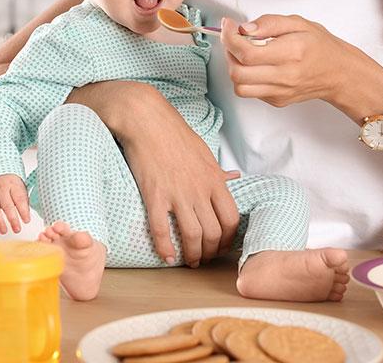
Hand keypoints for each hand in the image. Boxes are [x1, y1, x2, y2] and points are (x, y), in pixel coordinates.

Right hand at [0, 174, 30, 233]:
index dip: (23, 211)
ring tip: (4, 231)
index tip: (27, 221)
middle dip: (12, 219)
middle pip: (7, 205)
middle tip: (17, 229)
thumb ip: (22, 199)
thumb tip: (26, 215)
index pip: (19, 199)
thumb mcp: (19, 185)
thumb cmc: (9, 180)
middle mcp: (1, 188)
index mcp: (13, 184)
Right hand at [126, 117, 240, 267]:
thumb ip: (218, 172)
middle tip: (204, 257)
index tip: (221, 245)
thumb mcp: (204, 153)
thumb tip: (234, 176)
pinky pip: (161, 230)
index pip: (231, 219)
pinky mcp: (155, 196)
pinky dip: (165, 248)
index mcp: (214, 180)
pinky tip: (166, 256)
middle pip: (213, 233)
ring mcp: (177, 194)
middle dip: (211, 251)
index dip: (228, 238)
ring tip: (188, 261)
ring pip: (192, 236)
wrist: (147, 121)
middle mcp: (199, 190)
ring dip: (192, 255)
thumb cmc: (176, 135)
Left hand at [219, 14, 358, 107]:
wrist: (339, 73)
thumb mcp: (299, 23)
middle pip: (238, 72)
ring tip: (243, 53)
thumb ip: (269, 23)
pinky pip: (250, 92)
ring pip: (240, 87)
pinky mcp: (277, 100)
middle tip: (234, 39)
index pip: (247, 52)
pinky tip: (256, 65)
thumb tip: (245, 28)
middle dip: (228, 52)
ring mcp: (280, 91)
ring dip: (234, 68)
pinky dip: (246, 77)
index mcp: (291, 52)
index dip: (230, 38)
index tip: (228, 26)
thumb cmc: (321, 47)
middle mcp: (285, 75)